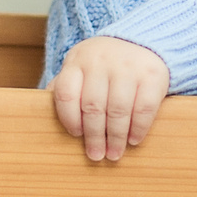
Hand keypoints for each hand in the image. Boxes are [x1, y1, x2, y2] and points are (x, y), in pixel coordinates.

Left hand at [51, 36, 170, 162]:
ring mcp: (128, 66)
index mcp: (78, 60)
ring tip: (114, 154)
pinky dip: (138, 128)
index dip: (68, 118)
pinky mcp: (153, 74)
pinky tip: (133, 140)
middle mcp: (101, 61)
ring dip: (116, 137)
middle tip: (96, 156)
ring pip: (118, 110)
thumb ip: (66, 89)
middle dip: (94, 136)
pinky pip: (144, 108)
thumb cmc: (103, 65)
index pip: (66, 93)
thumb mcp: (80, 68)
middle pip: (93, 106)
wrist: (141, 41)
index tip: (75, 135)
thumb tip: (44, 118)